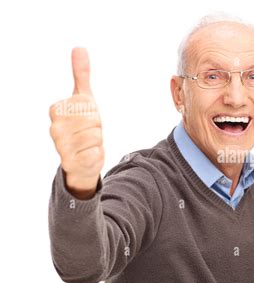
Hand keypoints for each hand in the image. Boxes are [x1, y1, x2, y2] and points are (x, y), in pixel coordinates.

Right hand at [49, 47, 103, 198]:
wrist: (82, 160)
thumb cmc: (82, 127)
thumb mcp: (83, 100)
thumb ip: (81, 75)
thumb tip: (79, 48)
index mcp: (56, 109)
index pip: (87, 104)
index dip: (93, 111)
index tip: (85, 117)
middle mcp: (54, 128)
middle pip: (93, 120)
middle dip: (97, 126)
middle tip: (88, 132)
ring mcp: (61, 147)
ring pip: (96, 136)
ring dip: (98, 141)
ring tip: (88, 144)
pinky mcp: (72, 163)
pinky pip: (96, 153)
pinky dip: (98, 154)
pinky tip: (88, 155)